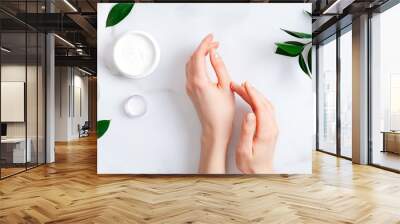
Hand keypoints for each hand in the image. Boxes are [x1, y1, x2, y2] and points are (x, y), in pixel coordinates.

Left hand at [186, 34, 234, 173]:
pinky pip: (190, 72)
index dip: (205, 44)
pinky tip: (206, 63)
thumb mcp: (226, 87)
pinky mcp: (191, 91)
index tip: (212, 38)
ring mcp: (189, 88)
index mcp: (199, 81)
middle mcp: (191, 83)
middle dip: (203, 48)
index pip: (199, 55)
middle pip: (192, 58)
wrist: (214, 130)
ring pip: (190, 65)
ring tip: (212, 51)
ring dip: (199, 55)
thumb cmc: (222, 113)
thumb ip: (219, 67)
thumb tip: (214, 54)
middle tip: (214, 43)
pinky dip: (197, 63)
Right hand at [231, 81, 278, 173]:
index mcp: (265, 131)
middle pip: (263, 103)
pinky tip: (250, 99)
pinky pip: (266, 110)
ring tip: (242, 89)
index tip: (244, 85)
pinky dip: (258, 101)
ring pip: (266, 105)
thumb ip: (247, 131)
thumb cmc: (250, 164)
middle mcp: (272, 128)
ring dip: (255, 95)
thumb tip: (249, 114)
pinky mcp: (270, 129)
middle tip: (239, 85)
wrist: (260, 173)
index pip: (260, 106)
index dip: (252, 94)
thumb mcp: (244, 149)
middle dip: (251, 91)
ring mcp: (272, 128)